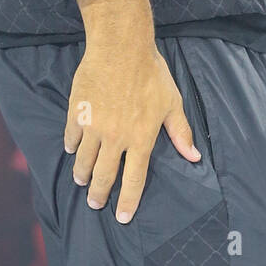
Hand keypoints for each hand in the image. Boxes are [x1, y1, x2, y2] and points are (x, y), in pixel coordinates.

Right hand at [65, 0, 199, 223]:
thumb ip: (180, 132)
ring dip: (83, 174)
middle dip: (100, 195)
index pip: (134, 180)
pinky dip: (71, 146)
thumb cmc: (151, 74)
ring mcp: (93, 127)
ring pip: (84, 161)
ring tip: (82, 181)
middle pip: (104, 176)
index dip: (128, 201)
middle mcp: (115, 139)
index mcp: (140, 139)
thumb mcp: (172, 103)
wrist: (121, 48)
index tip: (121, 217)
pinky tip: (72, 149)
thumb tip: (194, 157)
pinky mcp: (76, 113)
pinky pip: (71, 137)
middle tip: (96, 203)